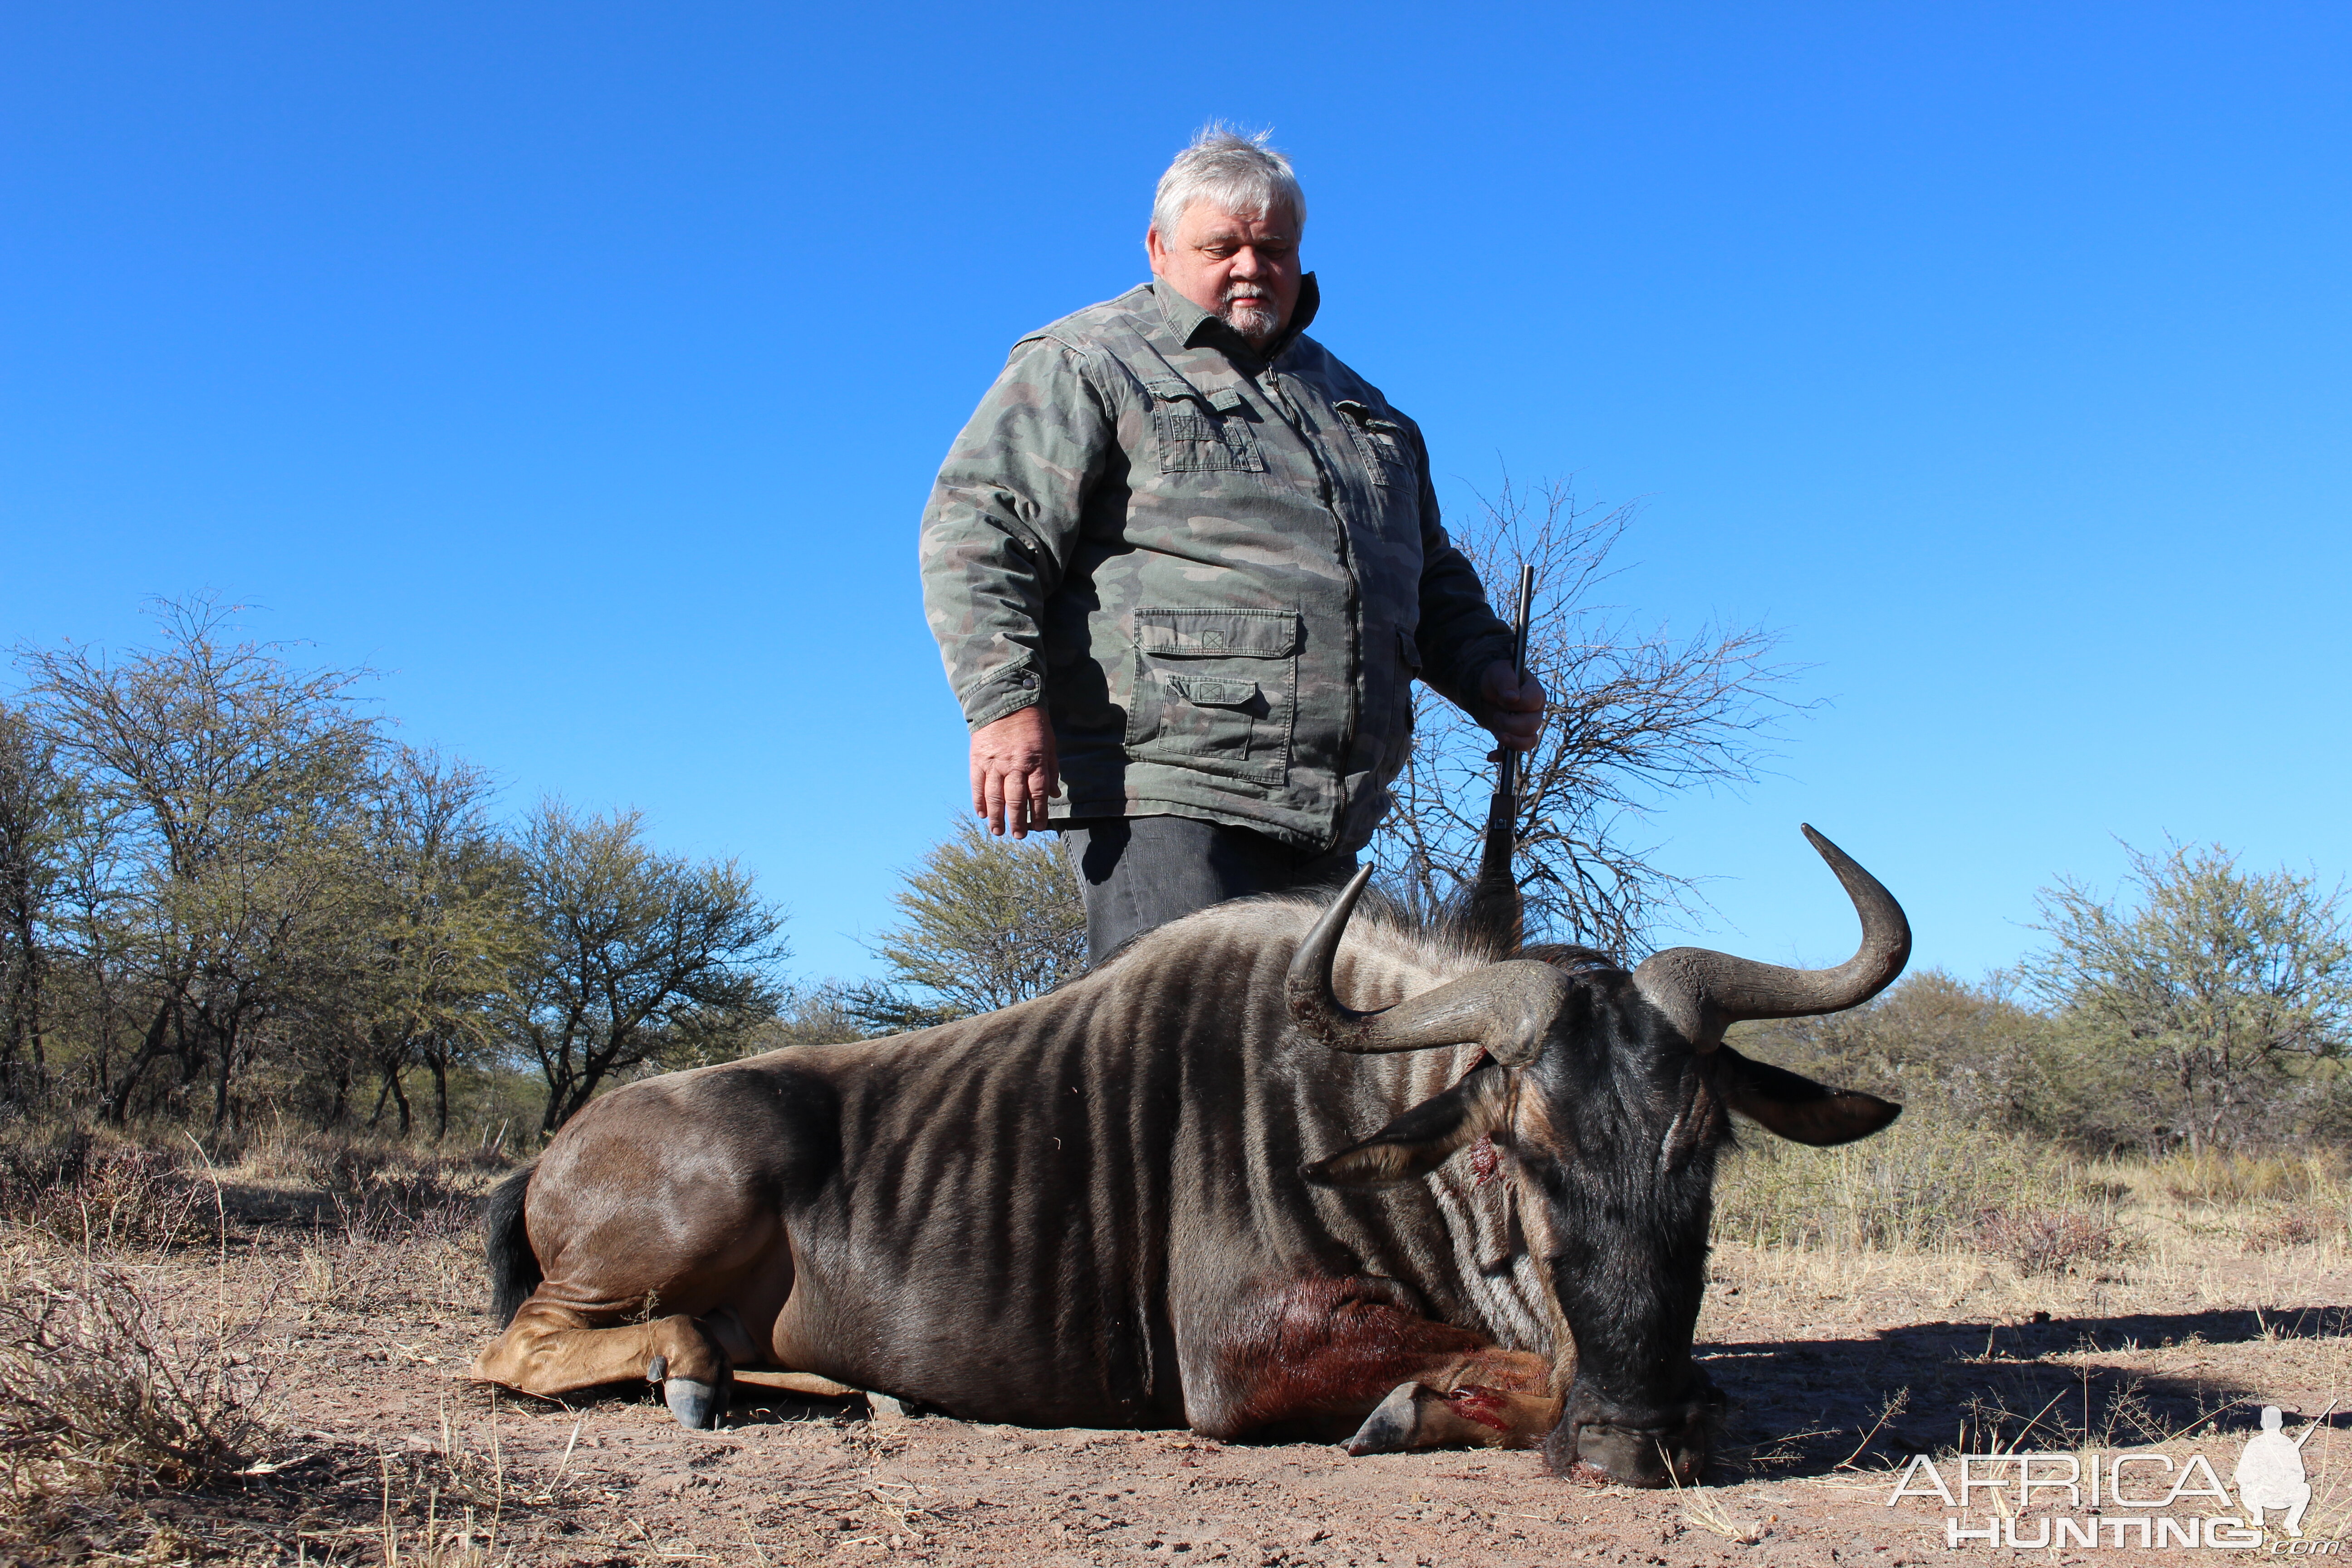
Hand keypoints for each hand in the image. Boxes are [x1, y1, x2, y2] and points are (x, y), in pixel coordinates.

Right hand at [970, 705, 1058, 837]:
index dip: (1038, 813)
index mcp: (1034, 761)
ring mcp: (994, 763)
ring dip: (996, 816)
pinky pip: (977, 784)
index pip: (1037, 794)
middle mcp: (1014, 765)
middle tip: (1018, 836)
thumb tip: (1053, 795)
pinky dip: (979, 800)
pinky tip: (982, 813)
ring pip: (995, 796)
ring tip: (997, 831)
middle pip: (1015, 799)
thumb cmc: (1032, 723)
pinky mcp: (978, 758)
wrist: (1005, 699)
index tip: (1038, 827)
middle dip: (1017, 821)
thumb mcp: (1049, 744)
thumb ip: (1050, 770)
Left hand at [1480, 661, 1546, 752]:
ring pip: (1528, 742)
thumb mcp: (1500, 672)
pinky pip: (1512, 751)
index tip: (1502, 699)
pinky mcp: (1512, 736)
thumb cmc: (1497, 677)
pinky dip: (1502, 756)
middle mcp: (1534, 712)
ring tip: (1498, 735)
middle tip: (1496, 716)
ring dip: (1512, 742)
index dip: (1517, 704)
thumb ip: (1507, 682)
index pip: (1534, 702)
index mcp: (1535, 693)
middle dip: (1512, 724)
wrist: (1485, 688)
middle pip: (1532, 725)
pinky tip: (1491, 756)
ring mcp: (1525, 727)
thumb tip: (1512, 698)